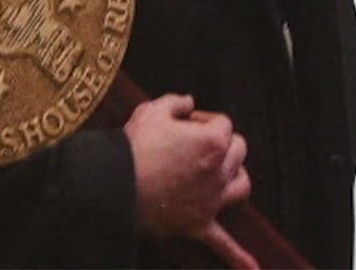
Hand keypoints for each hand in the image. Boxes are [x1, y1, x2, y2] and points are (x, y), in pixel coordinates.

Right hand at [124, 92, 254, 269]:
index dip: (203, 119)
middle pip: (237, 150)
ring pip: (241, 185)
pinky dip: (238, 257)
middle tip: (193, 144)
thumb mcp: (152, 110)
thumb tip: (189, 103)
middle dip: (220, 142)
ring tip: (223, 175)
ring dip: (235, 177)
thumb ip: (176, 102)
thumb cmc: (133, 146)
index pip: (222, 122)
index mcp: (213, 140)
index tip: (185, 122)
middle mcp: (219, 171)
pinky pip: (222, 244)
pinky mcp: (198, 224)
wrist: (114, 185)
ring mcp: (211, 200)